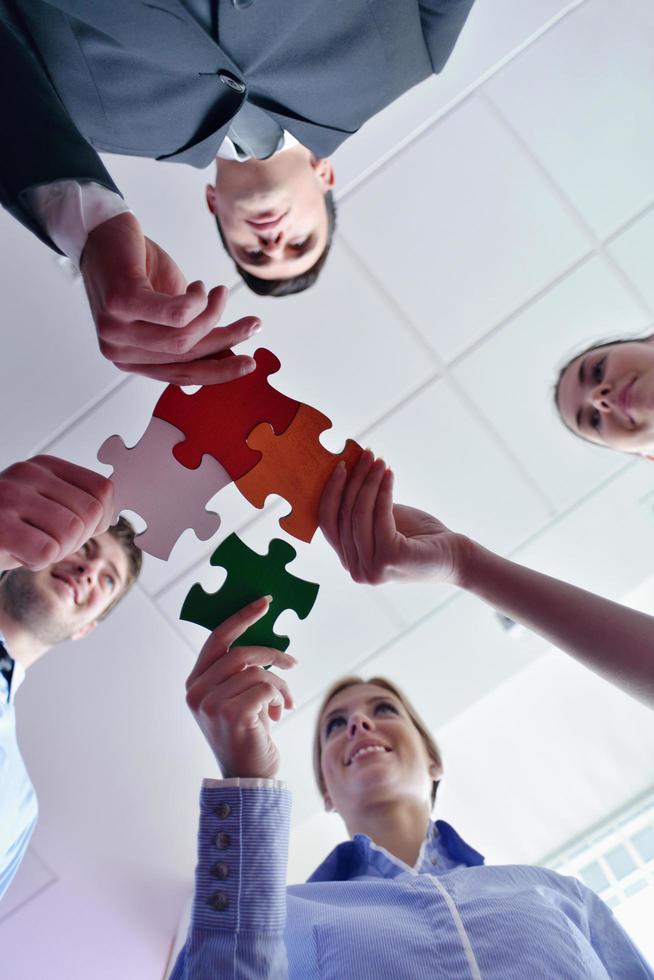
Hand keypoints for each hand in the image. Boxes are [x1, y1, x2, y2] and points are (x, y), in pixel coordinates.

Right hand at [0, 455, 114, 571]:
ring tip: (33, 548)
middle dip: (78, 539)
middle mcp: (28, 474)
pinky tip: (18, 555)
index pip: (103, 490)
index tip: (83, 532)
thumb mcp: (43, 506)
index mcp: (45, 466)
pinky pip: (46, 552)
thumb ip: (76, 503)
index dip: (103, 519)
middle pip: (89, 513)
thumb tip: (113, 514)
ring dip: (58, 551)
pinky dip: (36, 563)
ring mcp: (10, 497)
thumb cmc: (7, 528)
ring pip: (71, 532)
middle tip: (51, 544)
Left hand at [80, 212, 261, 384]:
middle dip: (226, 338)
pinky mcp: (120, 302)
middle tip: (253, 324)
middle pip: (187, 355)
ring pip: (184, 336)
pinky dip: (197, 300)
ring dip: (212, 313)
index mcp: (130, 360)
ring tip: (217, 292)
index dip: (219, 372)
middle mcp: (118, 351)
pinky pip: (176, 314)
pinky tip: (199, 286)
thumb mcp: (168, 313)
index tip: (250, 362)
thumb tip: (228, 355)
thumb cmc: (136, 272)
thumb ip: (189, 336)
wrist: (101, 231)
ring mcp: (115, 328)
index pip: (181, 376)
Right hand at [185, 598, 295, 778]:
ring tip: (283, 702)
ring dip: (279, 684)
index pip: (217, 638)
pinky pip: (266, 687)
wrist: (248, 779)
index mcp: (194, 683)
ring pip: (257, 671)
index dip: (242, 618)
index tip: (264, 602)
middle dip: (272, 655)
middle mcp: (196, 692)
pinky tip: (279, 714)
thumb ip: (240, 670)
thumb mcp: (236, 697)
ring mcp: (211, 703)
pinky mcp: (231, 713)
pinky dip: (279, 697)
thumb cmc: (247, 734)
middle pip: (241, 652)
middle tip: (292, 663)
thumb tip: (264, 639)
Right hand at [319, 450, 470, 585]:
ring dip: (368, 481)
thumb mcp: (383, 520)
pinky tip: (389, 474)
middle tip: (365, 455)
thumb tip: (347, 470)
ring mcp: (371, 568)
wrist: (454, 558)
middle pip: (343, 515)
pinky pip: (379, 515)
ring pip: (358, 513)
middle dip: (354, 480)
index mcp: (350, 561)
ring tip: (379, 461)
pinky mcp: (388, 558)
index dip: (331, 491)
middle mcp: (356, 570)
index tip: (342, 464)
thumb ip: (362, 507)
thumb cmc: (420, 536)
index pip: (327, 523)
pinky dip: (383, 491)